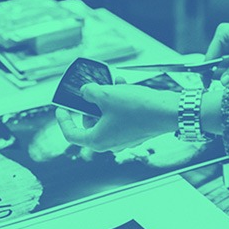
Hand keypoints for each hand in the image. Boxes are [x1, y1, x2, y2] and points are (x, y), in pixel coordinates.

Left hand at [56, 82, 178, 152]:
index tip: (61, 110)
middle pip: (89, 124)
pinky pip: (119, 118)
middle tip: (92, 91)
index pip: (71, 134)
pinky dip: (118, 105)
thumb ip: (89, 92)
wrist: (167, 112)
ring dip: (106, 101)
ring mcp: (122, 140)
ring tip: (112, 84)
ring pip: (106, 118)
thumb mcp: (106, 94)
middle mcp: (109, 144)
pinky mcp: (133, 133)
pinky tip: (123, 88)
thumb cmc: (137, 108)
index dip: (63, 120)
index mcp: (97, 140)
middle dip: (90, 105)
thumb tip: (86, 92)